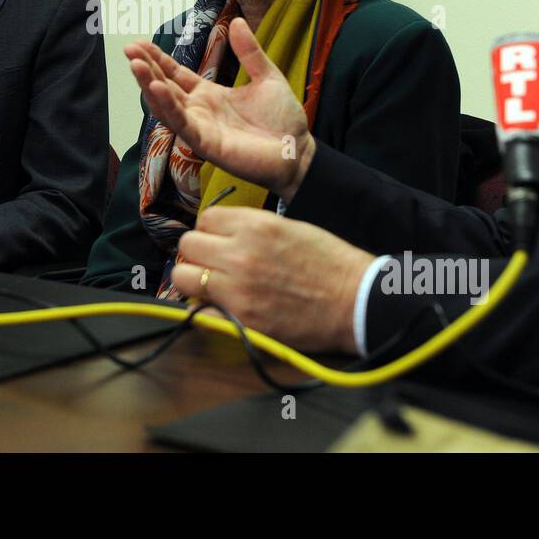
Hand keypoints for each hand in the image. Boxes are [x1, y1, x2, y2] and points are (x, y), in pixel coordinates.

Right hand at [125, 17, 316, 200]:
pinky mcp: (206, 144)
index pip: (176, 74)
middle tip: (129, 49)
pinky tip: (157, 89)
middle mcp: (199, 111)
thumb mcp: (267, 77)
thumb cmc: (284, 121)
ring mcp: (200, 128)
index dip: (158, 59)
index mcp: (210, 95)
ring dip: (149, 85)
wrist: (299, 151)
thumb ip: (250, 52)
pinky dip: (168, 107)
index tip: (140, 43)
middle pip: (166, 87)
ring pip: (167, 105)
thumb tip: (238, 21)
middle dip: (146, 68)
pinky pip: (182, 124)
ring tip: (135, 65)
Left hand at [170, 206, 373, 353]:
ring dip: (194, 280)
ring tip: (213, 285)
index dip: (212, 230)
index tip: (220, 240)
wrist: (356, 300)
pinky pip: (200, 311)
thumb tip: (219, 233)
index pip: (205, 218)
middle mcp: (240, 254)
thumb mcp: (288, 226)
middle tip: (214, 263)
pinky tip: (222, 309)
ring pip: (183, 277)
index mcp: (255, 225)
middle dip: (199, 253)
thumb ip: (250, 227)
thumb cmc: (329, 262)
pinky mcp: (241, 320)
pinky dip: (206, 310)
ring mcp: (237, 289)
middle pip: (189, 245)